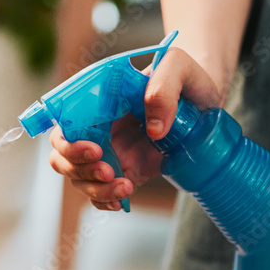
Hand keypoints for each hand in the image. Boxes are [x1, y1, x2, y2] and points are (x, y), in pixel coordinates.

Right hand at [48, 48, 222, 210]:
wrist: (206, 103)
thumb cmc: (188, 79)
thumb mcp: (180, 68)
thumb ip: (164, 88)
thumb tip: (153, 129)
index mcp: (100, 102)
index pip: (65, 123)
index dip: (69, 141)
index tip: (96, 149)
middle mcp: (99, 128)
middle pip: (62, 155)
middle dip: (77, 167)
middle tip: (108, 171)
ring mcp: (111, 152)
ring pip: (79, 178)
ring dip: (95, 188)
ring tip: (125, 187)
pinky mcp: (126, 171)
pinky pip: (102, 192)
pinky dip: (105, 201)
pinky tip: (122, 200)